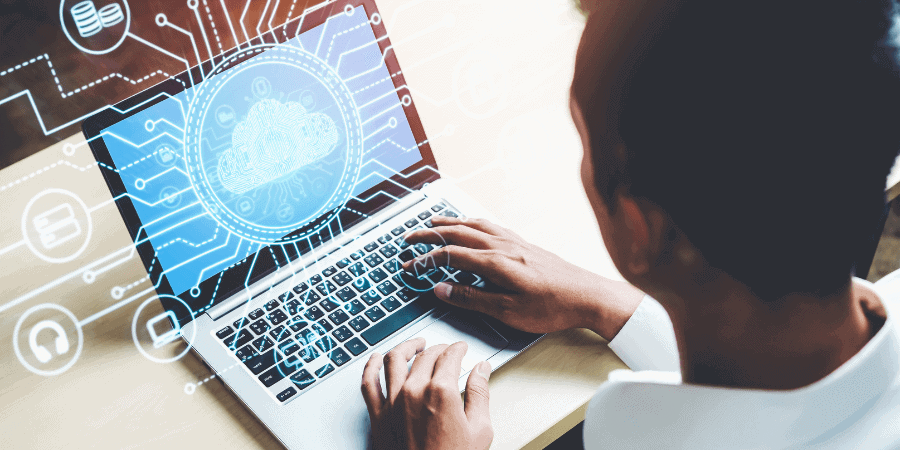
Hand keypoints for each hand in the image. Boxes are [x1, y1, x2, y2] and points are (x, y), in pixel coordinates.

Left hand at [361, 338, 492, 449]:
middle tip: (445, 350)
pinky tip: (377, 359)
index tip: (461, 349)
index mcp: (441, 392)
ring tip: (415, 345)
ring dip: (407, 347)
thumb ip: (480, 394)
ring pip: (394, 359)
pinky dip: (372, 365)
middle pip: (425, 356)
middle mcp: (413, 392)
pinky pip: (368, 382)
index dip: (458, 348)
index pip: (450, 356)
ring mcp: (392, 402)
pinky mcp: (377, 415)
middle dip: (438, 348)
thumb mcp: (480, 430)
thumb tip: (482, 370)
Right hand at [402, 216, 643, 339]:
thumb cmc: (553, 307)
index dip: (426, 261)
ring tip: (434, 221)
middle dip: (430, 233)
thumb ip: (472, 299)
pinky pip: (491, 226)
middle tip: (410, 237)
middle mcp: (503, 246)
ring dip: (451, 222)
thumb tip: (442, 289)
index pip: (450, 255)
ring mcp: (515, 242)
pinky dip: (473, 222)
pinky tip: (473, 225)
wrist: (589, 295)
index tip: (409, 267)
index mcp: (495, 263)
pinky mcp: (525, 244)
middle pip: (459, 233)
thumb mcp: (508, 312)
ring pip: (475, 225)